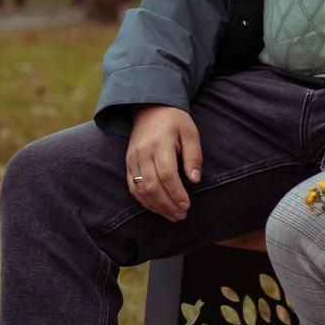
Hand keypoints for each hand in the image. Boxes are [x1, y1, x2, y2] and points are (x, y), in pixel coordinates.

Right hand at [125, 104, 202, 220]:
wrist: (150, 108)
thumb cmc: (174, 120)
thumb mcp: (190, 132)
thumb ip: (194, 156)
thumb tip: (195, 179)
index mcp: (160, 143)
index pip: (167, 174)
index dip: (176, 193)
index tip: (186, 205)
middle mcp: (143, 152)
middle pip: (153, 185)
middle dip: (168, 204)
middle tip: (182, 215)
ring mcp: (133, 159)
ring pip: (141, 190)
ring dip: (157, 206)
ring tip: (172, 216)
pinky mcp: (129, 164)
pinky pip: (133, 187)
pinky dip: (145, 201)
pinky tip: (158, 208)